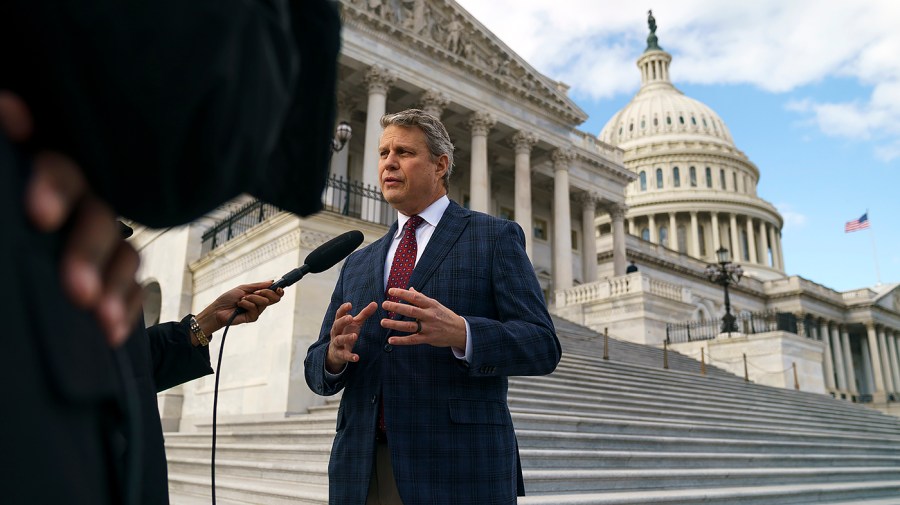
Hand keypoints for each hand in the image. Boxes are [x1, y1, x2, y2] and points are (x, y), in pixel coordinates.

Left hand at [1, 91, 141, 346]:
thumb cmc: (2, 220)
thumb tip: (11, 108)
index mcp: (46, 178)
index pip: (59, 170)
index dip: (55, 185)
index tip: (39, 216)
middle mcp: (79, 203)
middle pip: (99, 217)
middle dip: (89, 253)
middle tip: (75, 290)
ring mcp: (97, 240)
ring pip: (123, 253)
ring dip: (114, 287)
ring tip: (99, 319)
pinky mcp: (109, 276)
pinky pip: (132, 287)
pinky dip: (126, 308)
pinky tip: (111, 333)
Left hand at [194, 281, 284, 339]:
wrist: (218, 309)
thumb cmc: (228, 298)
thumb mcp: (244, 288)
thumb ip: (258, 285)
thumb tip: (272, 281)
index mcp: (259, 296)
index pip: (274, 294)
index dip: (279, 291)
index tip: (279, 288)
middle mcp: (259, 304)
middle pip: (274, 298)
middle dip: (266, 292)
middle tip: (256, 291)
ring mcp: (256, 311)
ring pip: (264, 302)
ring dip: (252, 298)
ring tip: (242, 299)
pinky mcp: (252, 318)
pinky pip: (255, 309)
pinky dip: (247, 304)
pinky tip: (240, 305)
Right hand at [325, 301, 377, 373]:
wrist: (336, 353)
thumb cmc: (347, 333)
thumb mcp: (355, 323)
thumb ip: (364, 314)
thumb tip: (375, 303)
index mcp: (339, 323)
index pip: (339, 314)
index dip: (343, 309)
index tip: (349, 304)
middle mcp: (336, 332)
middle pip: (337, 325)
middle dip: (342, 321)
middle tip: (350, 318)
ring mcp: (336, 343)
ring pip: (339, 340)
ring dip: (346, 338)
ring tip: (355, 336)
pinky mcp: (340, 354)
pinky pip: (344, 355)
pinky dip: (350, 356)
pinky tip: (357, 358)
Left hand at [381, 287, 466, 348]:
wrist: (459, 331)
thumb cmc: (445, 315)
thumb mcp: (435, 304)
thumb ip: (421, 298)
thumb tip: (409, 289)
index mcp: (431, 305)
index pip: (415, 297)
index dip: (402, 293)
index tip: (391, 291)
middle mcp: (430, 316)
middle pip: (411, 311)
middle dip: (396, 308)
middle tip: (384, 304)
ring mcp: (429, 328)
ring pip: (410, 326)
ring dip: (395, 325)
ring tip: (383, 322)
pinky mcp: (428, 339)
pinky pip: (413, 340)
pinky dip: (401, 341)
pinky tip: (391, 340)